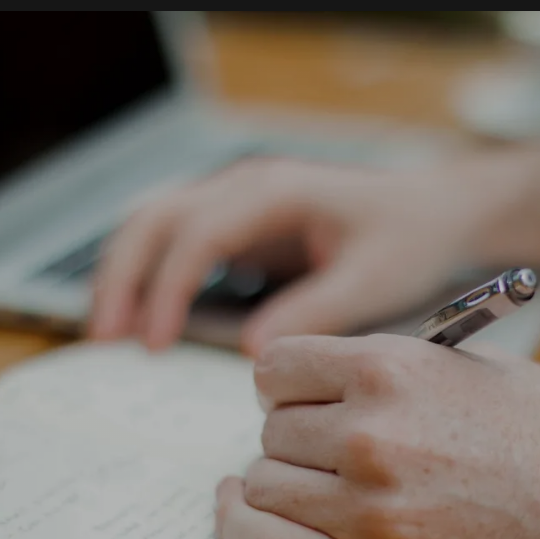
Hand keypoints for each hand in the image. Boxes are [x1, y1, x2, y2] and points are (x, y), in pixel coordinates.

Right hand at [88, 155, 526, 355]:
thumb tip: (254, 353)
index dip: (167, 288)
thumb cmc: (409, 240)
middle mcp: (247, 186)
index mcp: (277, 192)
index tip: (155, 342)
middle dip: (121, 275)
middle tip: (104, 339)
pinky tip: (140, 317)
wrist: (436, 212)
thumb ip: (315, 312)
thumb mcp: (373, 281)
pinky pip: (175, 239)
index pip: (198, 232)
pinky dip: (148, 273)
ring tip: (107, 332)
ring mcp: (238, 200)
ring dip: (123, 271)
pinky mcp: (239, 223)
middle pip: (156, 218)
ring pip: (154, 222)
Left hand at [214, 333, 539, 538]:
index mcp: (395, 370)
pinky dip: (249, 527)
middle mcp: (373, 436)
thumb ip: (390, 370)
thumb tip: (324, 381)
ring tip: (306, 482)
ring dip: (279, 482)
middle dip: (293, 435)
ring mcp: (373, 512)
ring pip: (265, 486)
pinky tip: (247, 513)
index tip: (294, 396)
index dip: (285, 383)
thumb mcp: (475, 368)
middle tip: (322, 446)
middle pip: (273, 430)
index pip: (278, 367)